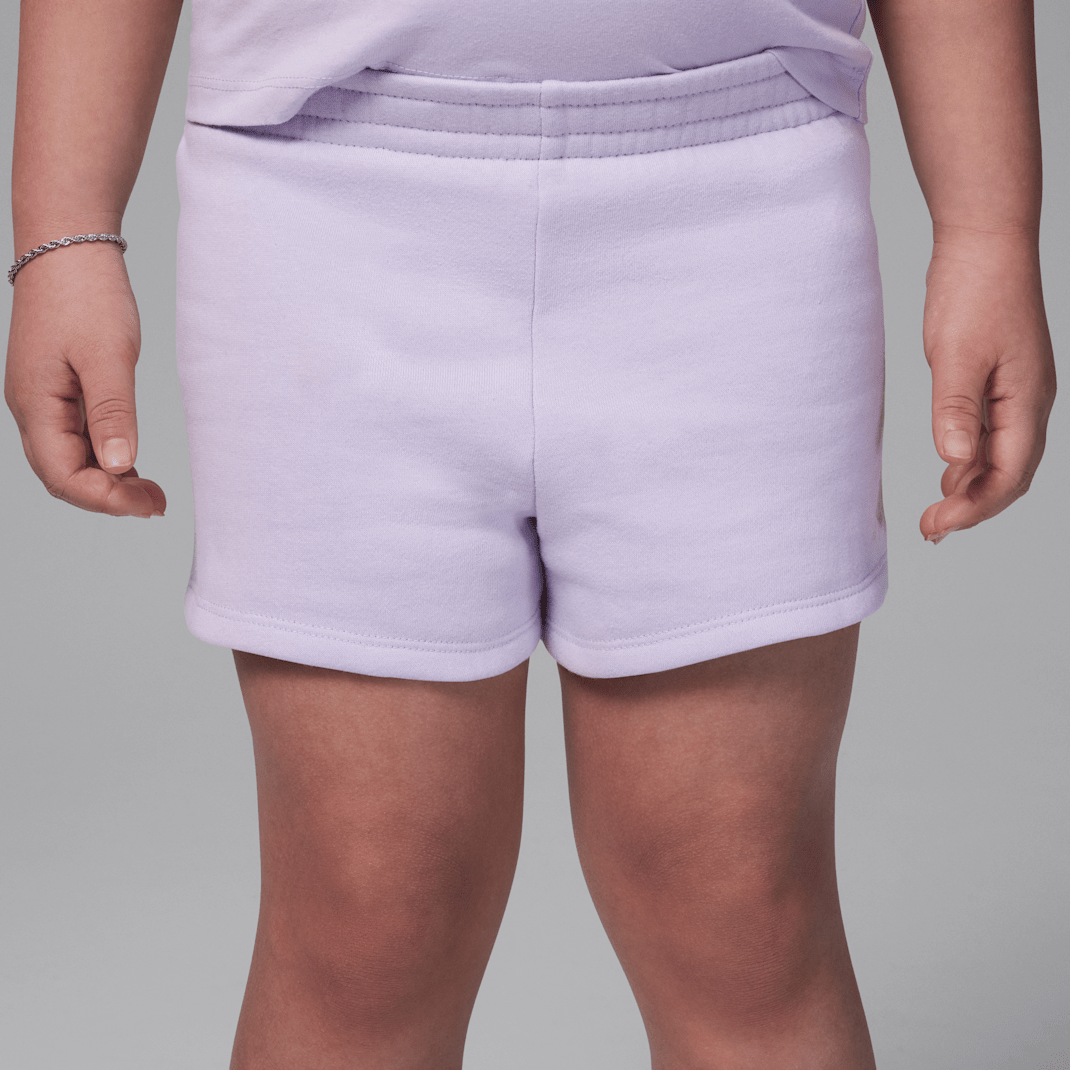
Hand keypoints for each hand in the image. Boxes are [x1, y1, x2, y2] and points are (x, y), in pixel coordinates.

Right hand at [4, 239, 164, 516]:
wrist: (69, 246)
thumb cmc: (86, 294)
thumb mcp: (107, 356)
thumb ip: (112, 413)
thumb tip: (116, 466)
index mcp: (36, 404)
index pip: (63, 476)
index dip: (105, 499)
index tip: (148, 505)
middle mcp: (33, 409)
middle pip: (63, 476)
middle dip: (107, 498)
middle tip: (156, 505)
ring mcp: (44, 400)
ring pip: (70, 460)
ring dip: (108, 481)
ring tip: (151, 493)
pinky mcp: (59, 390)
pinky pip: (77, 438)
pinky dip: (105, 457)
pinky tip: (131, 465)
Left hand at [919, 227, 1055, 543]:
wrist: (984, 242)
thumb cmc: (974, 291)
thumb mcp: (956, 353)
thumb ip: (957, 409)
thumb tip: (958, 462)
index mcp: (1027, 401)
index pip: (1008, 475)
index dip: (973, 508)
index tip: (934, 525)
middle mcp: (1030, 402)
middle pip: (1011, 475)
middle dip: (974, 507)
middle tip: (931, 528)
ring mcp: (1018, 392)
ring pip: (1003, 458)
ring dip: (973, 488)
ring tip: (937, 511)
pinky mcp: (1001, 381)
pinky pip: (994, 435)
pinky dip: (972, 461)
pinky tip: (950, 470)